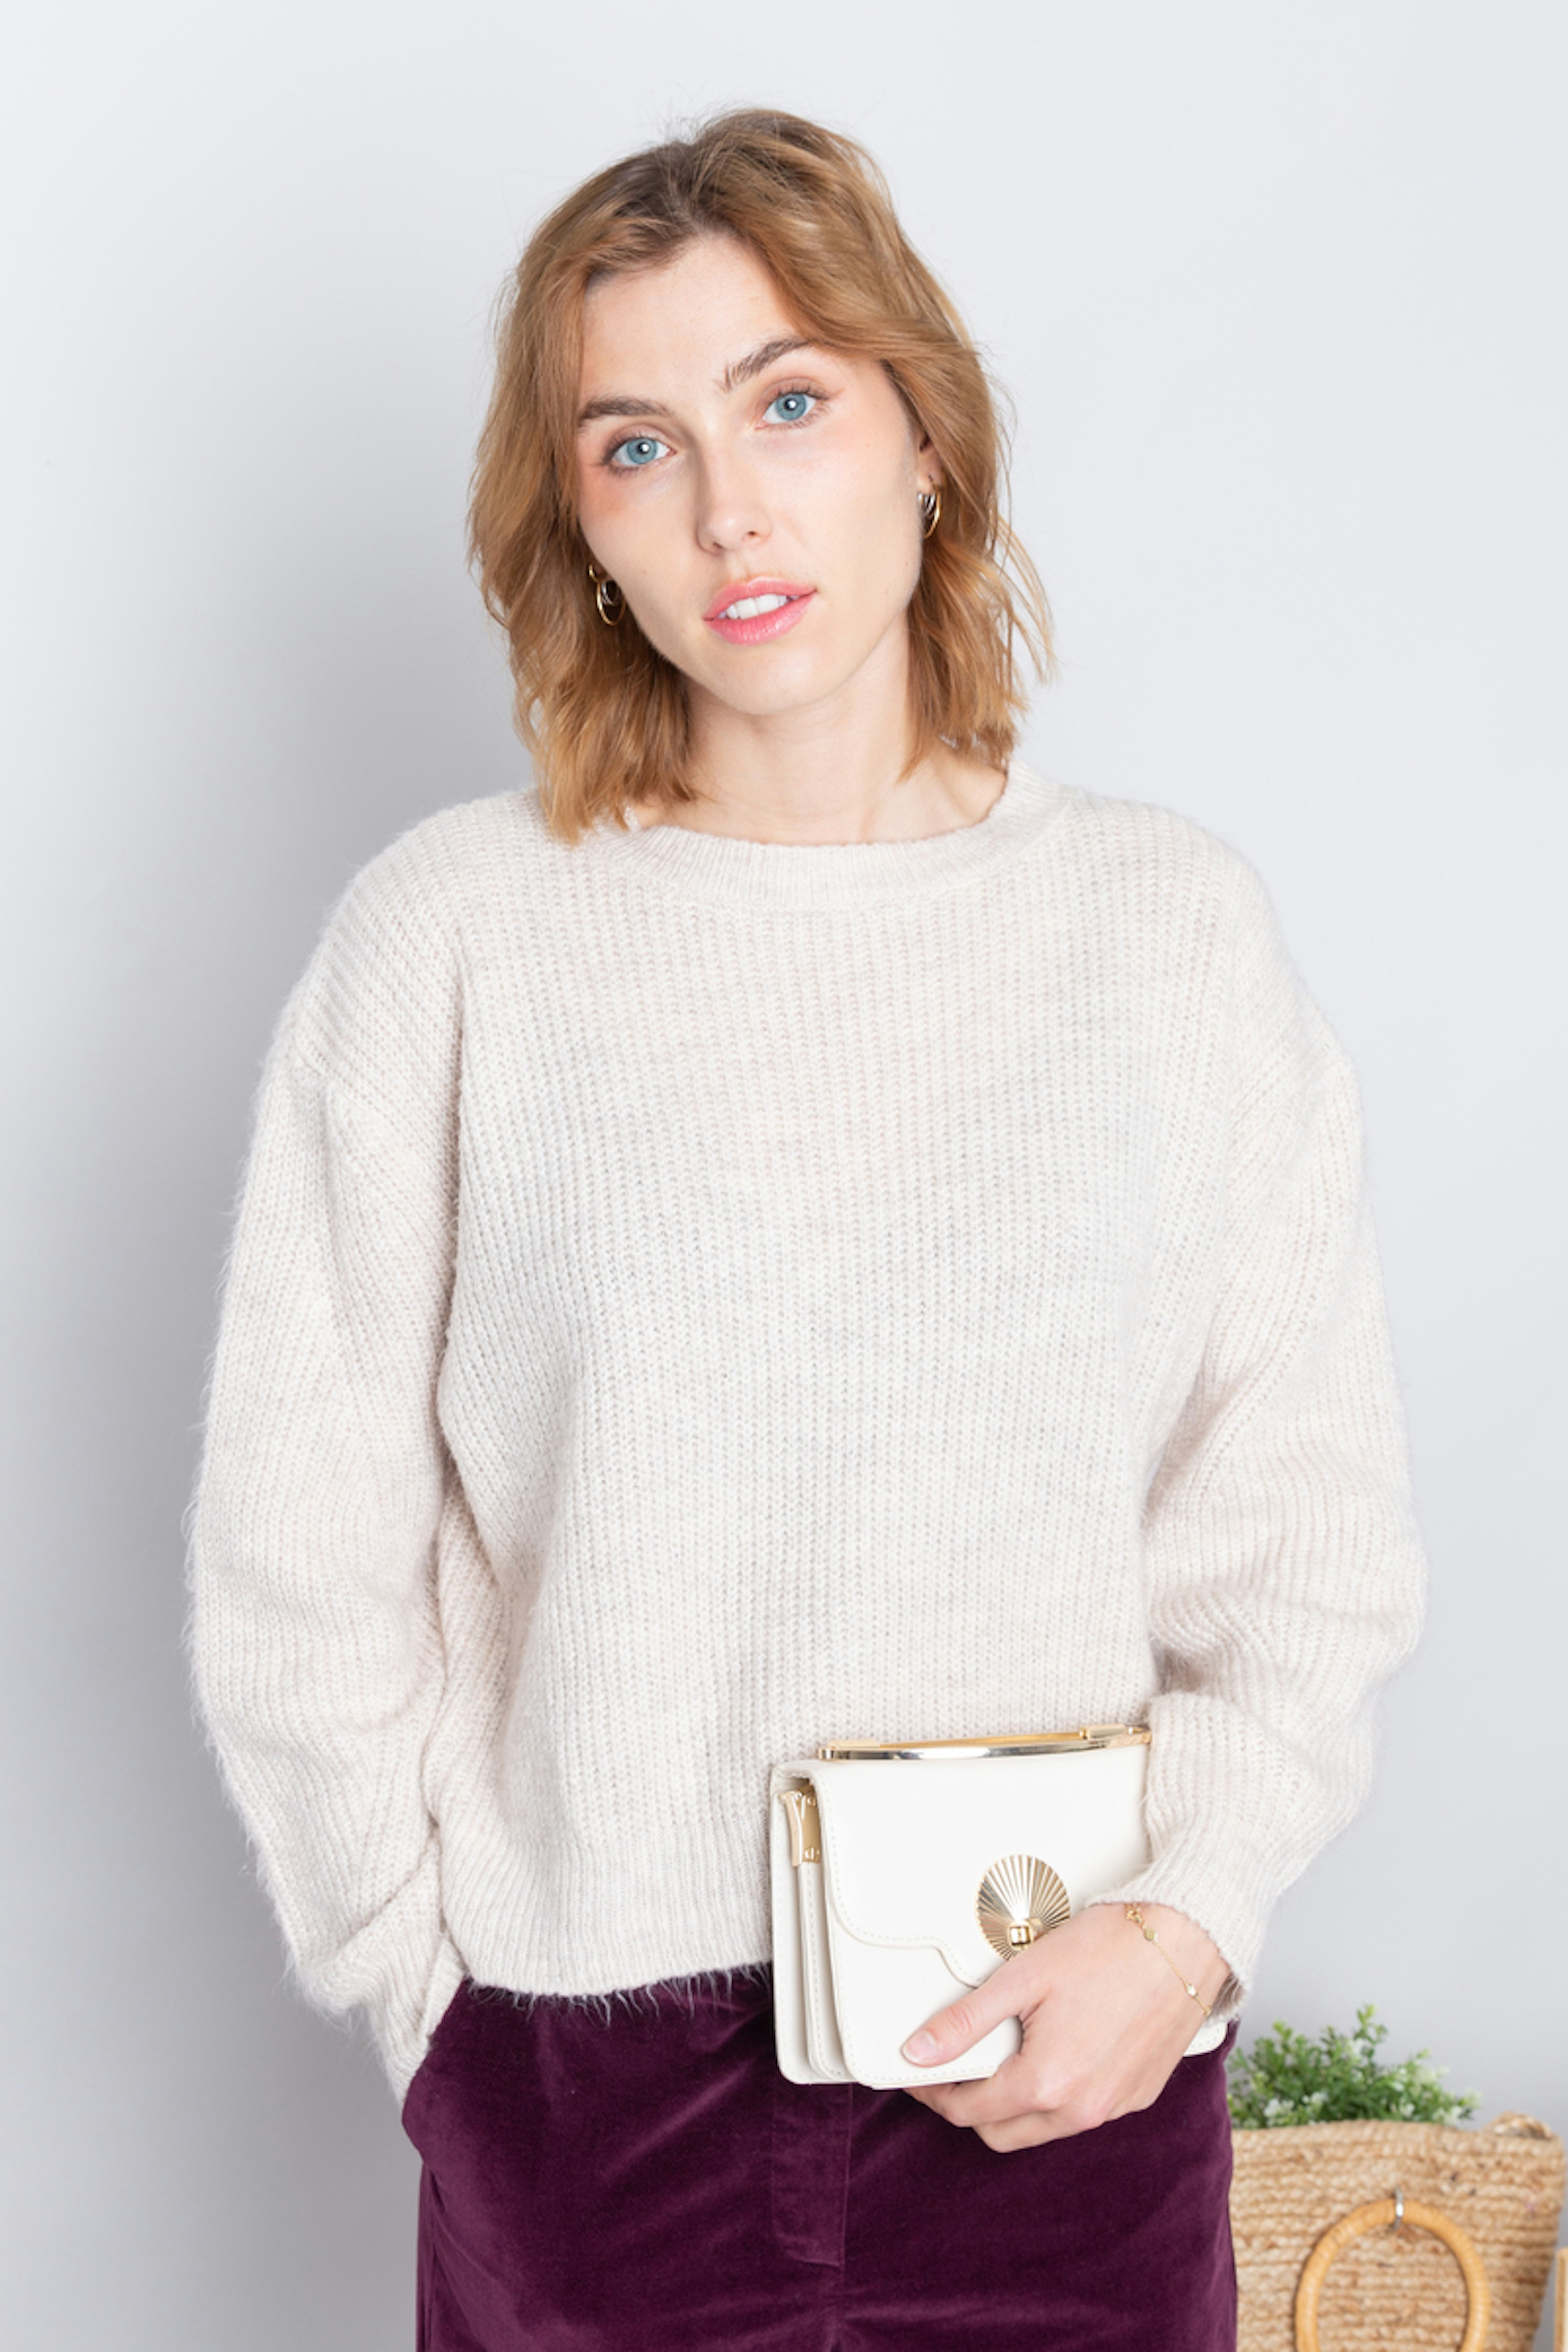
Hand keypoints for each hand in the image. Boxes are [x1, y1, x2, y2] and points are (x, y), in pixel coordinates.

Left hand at [900, 1901, 1228, 2151]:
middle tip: (955, 2067)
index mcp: (1048, 2083)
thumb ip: (965, 2022)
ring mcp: (1114, 2107)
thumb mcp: (1022, 1977)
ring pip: (1043, 2128)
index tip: (920, 2071)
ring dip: (1014, 2104)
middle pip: (1002, 2133)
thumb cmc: (1110, 1948)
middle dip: (970, 2107)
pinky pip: (1083, 2112)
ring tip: (1004, 2053)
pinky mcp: (1138, 2095)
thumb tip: (918, 2053)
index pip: (969, 2112)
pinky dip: (1057, 2095)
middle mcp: (1083, 2109)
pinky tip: (1054, 2053)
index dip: (934, 2092)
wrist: (1184, 1938)